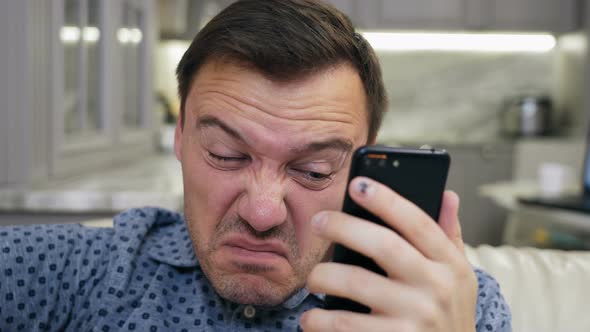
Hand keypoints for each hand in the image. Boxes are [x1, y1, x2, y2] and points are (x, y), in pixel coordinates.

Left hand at [300, 177, 476, 331]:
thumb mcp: (459, 277)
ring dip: (323, 276)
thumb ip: (450, 237)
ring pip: (356, 283)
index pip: (417, 222)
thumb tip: (447, 193)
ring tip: (312, 278)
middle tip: (318, 222)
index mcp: (450, 265)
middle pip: (383, 245)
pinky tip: (312, 318)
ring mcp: (416, 319)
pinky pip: (345, 325)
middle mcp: (436, 289)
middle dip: (344, 227)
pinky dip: (320, 320)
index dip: (386, 200)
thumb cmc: (448, 316)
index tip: (356, 183)